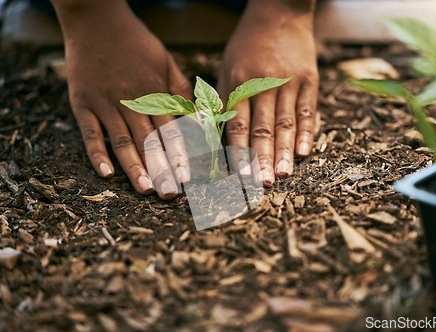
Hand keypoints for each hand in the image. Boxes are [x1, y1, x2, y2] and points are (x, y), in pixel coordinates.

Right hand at [52, 0, 190, 198]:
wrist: (96, 19)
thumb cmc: (137, 43)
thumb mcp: (166, 61)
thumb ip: (182, 91)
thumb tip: (200, 117)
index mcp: (155, 92)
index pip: (171, 130)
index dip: (180, 155)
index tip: (188, 178)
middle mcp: (132, 100)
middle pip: (149, 141)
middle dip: (162, 169)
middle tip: (170, 194)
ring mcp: (105, 102)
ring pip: (122, 140)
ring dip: (134, 167)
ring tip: (146, 190)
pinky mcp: (82, 103)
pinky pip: (89, 131)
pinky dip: (96, 152)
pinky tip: (104, 173)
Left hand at [218, 0, 318, 185]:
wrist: (280, 11)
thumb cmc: (247, 44)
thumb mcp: (227, 66)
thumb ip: (223, 99)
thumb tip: (213, 134)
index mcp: (240, 82)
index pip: (238, 124)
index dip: (238, 152)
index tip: (239, 176)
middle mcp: (264, 83)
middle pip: (263, 128)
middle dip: (262, 159)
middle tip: (262, 184)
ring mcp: (289, 81)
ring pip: (286, 123)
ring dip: (284, 152)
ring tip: (283, 175)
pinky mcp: (309, 80)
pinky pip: (308, 110)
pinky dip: (307, 132)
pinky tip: (304, 152)